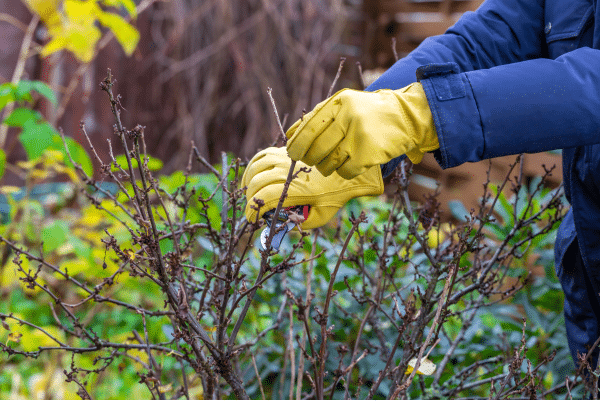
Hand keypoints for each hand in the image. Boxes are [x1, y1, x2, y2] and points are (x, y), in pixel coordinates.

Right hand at [241, 147, 382, 228]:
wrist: (346, 173)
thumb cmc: (334, 197)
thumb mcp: (319, 217)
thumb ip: (299, 223)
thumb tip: (280, 227)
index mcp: (296, 190)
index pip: (264, 198)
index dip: (252, 211)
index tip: (251, 220)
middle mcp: (288, 172)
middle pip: (256, 183)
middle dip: (250, 198)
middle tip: (253, 209)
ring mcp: (286, 158)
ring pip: (256, 167)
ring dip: (248, 181)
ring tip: (250, 193)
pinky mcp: (286, 150)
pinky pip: (262, 155)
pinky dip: (253, 166)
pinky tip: (254, 176)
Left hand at [285, 82, 438, 178]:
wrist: (406, 116)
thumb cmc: (368, 112)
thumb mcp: (344, 104)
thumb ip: (318, 116)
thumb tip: (289, 134)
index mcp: (338, 103)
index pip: (309, 127)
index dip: (297, 143)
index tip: (292, 153)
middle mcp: (348, 117)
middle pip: (316, 148)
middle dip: (309, 158)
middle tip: (309, 161)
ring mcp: (359, 136)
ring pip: (328, 163)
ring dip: (326, 167)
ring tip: (332, 161)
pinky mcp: (369, 153)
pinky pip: (344, 172)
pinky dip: (343, 172)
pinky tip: (349, 165)